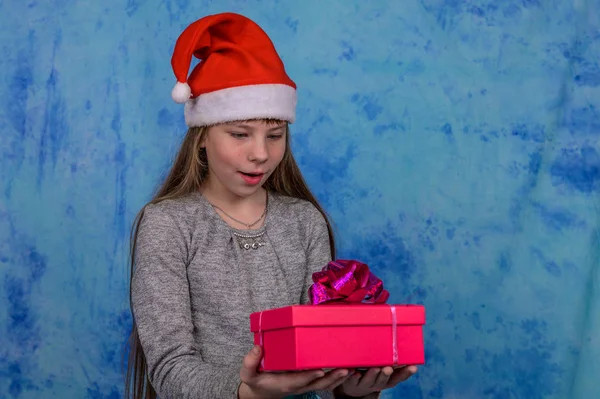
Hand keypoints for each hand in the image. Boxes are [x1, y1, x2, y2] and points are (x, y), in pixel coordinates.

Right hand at [238, 345, 352, 398]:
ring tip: (351, 370)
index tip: (320, 370)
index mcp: (285, 383)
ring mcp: (305, 385)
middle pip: (318, 384)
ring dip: (339, 379)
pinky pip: (326, 383)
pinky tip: (349, 371)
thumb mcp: (248, 375)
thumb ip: (250, 363)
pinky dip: (338, 378)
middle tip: (345, 369)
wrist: (263, 392)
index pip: (300, 380)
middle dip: (332, 378)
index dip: (310, 376)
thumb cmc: (257, 380)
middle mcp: (298, 386)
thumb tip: (257, 348)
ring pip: (325, 385)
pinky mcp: (310, 382)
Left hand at [335, 365, 417, 396]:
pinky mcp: (351, 382)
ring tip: (375, 368)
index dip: (405, 373)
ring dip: (372, 374)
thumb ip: (390, 358)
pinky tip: (354, 372)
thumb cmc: (371, 372)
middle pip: (383, 380)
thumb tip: (402, 339)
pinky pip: (351, 380)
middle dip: (386, 374)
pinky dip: (353, 376)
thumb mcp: (383, 367)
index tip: (413, 367)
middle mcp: (376, 383)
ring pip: (368, 380)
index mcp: (386, 380)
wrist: (354, 387)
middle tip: (389, 368)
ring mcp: (364, 383)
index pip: (398, 377)